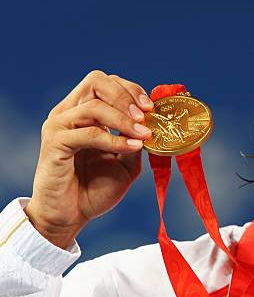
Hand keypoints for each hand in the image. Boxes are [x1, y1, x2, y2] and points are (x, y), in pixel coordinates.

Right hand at [25, 70, 152, 248]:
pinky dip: (113, 139)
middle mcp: (69, 113)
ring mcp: (59, 126)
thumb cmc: (95, 189)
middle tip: (145, 115)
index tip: (151, 107)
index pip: (107, 83)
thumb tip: (156, 124)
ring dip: (123, 120)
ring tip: (143, 135)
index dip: (131, 90)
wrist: (71, 216)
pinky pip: (88, 133)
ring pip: (94, 106)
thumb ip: (137, 140)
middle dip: (126, 95)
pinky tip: (131, 147)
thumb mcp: (126, 162)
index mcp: (84, 112)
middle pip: (96, 80)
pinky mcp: (54, 144)